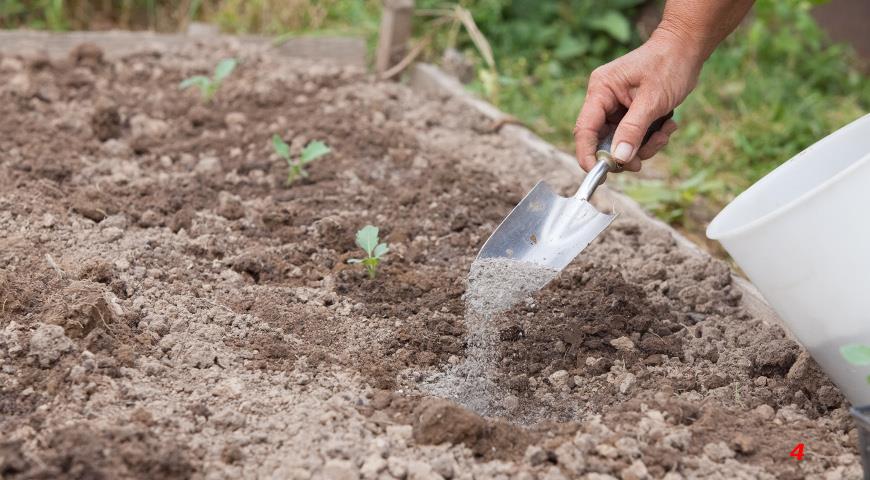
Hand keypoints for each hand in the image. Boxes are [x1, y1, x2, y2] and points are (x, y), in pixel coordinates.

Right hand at [572, 30, 702, 171]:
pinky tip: (667, 126)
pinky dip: (650, 139)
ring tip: (664, 133)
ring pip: (620, 142)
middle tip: (641, 160)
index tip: (597, 174)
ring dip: (643, 147)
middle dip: (623, 153)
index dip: (587, 154)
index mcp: (601, 91)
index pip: (584, 129)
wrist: (686, 48)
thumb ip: (633, 130)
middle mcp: (603, 100)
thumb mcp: (652, 101)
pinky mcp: (629, 113)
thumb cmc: (669, 65)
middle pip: (601, 140)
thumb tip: (618, 159)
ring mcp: (616, 107)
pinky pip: (633, 137)